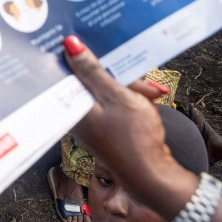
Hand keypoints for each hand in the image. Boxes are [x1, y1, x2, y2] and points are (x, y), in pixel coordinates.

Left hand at [65, 35, 191, 209]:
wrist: (154, 176)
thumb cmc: (134, 138)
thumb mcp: (117, 97)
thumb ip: (93, 70)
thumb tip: (68, 44)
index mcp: (70, 105)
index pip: (67, 71)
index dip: (84, 56)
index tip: (98, 44)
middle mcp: (75, 114)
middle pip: (89, 80)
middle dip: (119, 77)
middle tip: (145, 83)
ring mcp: (89, 123)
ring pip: (104, 92)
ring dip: (129, 89)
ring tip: (153, 95)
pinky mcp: (103, 129)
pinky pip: (112, 105)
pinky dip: (129, 101)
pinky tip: (148, 102)